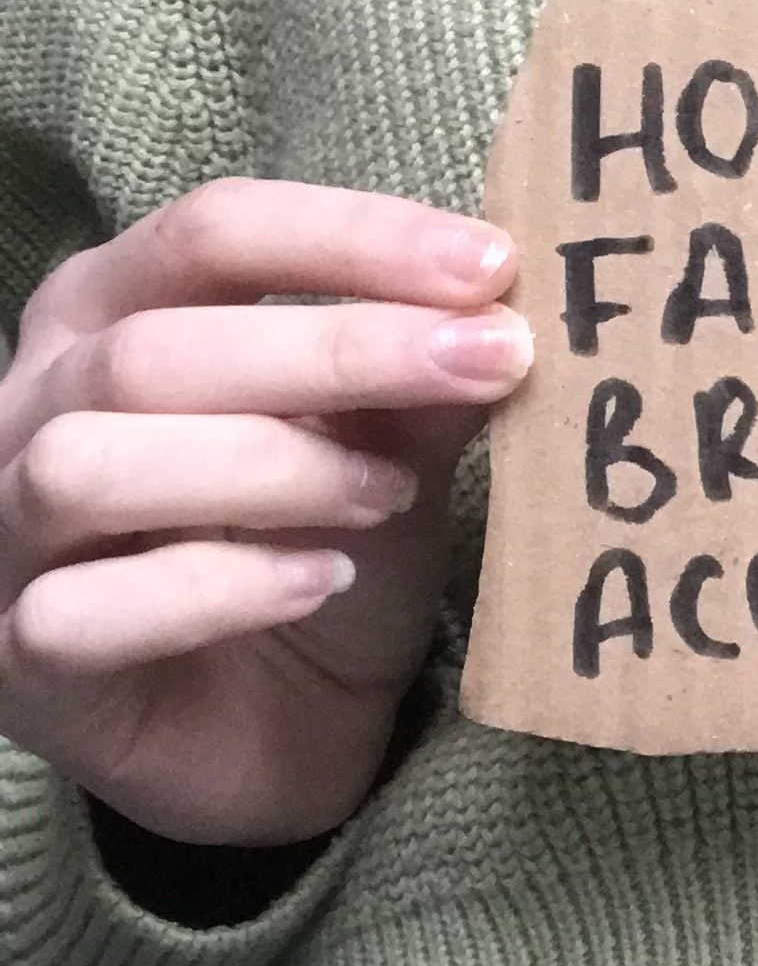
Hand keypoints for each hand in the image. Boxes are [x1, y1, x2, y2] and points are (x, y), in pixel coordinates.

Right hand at [0, 180, 530, 845]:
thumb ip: (422, 381)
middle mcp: (39, 404)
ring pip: (94, 464)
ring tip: (391, 497)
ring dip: (270, 468)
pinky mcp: (22, 661)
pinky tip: (322, 583)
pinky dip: (217, 589)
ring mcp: (13, 531)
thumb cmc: (324, 553)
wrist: (287, 732)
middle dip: (341, 348)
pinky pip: (82, 611)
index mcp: (118, 313)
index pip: (212, 232)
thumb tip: (501, 308)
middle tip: (486, 363)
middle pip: (156, 346)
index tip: (491, 266)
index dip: (351, 238)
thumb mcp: (391, 451)